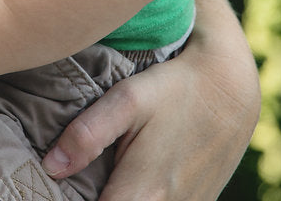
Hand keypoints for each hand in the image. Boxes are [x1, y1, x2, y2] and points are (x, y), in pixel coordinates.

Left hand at [42, 0, 259, 199]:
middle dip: (92, 198)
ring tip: (97, 179)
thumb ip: (87, 135)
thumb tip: (51, 168)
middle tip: (75, 182)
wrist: (230, 90)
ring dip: (117, 196)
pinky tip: (128, 179)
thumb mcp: (126, 100)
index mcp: (141, 192)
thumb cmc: (172, 90)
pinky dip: (140, 196)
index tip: (57, 190)